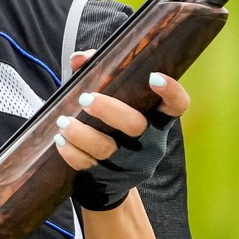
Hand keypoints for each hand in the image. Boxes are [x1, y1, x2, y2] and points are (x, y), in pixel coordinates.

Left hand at [53, 52, 191, 210]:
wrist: (110, 179)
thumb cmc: (113, 125)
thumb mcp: (114, 99)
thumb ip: (99, 72)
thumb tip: (79, 59)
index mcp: (158, 120)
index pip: (177, 106)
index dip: (172, 92)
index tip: (153, 76)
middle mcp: (149, 142)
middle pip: (135, 125)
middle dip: (108, 110)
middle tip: (86, 98)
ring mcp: (128, 162)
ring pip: (105, 148)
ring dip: (81, 133)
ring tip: (64, 121)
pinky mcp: (106, 177)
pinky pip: (86, 164)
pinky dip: (71, 151)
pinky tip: (61, 140)